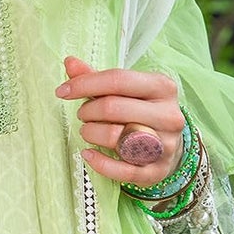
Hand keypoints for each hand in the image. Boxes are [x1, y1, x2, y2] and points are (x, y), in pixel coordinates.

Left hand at [55, 55, 184, 187]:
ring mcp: (165, 144)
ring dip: (91, 133)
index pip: (117, 80)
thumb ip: (98, 78)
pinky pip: (122, 170)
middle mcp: (168, 114)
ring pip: (115, 137)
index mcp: (162, 87)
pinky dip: (99, 162)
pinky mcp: (157, 170)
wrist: (171, 147)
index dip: (85, 84)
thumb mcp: (127, 90)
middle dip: (87, 111)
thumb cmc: (142, 112)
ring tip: (88, 131)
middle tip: (82, 114)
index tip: (63, 91)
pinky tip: (88, 154)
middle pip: (113, 108)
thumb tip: (70, 62)